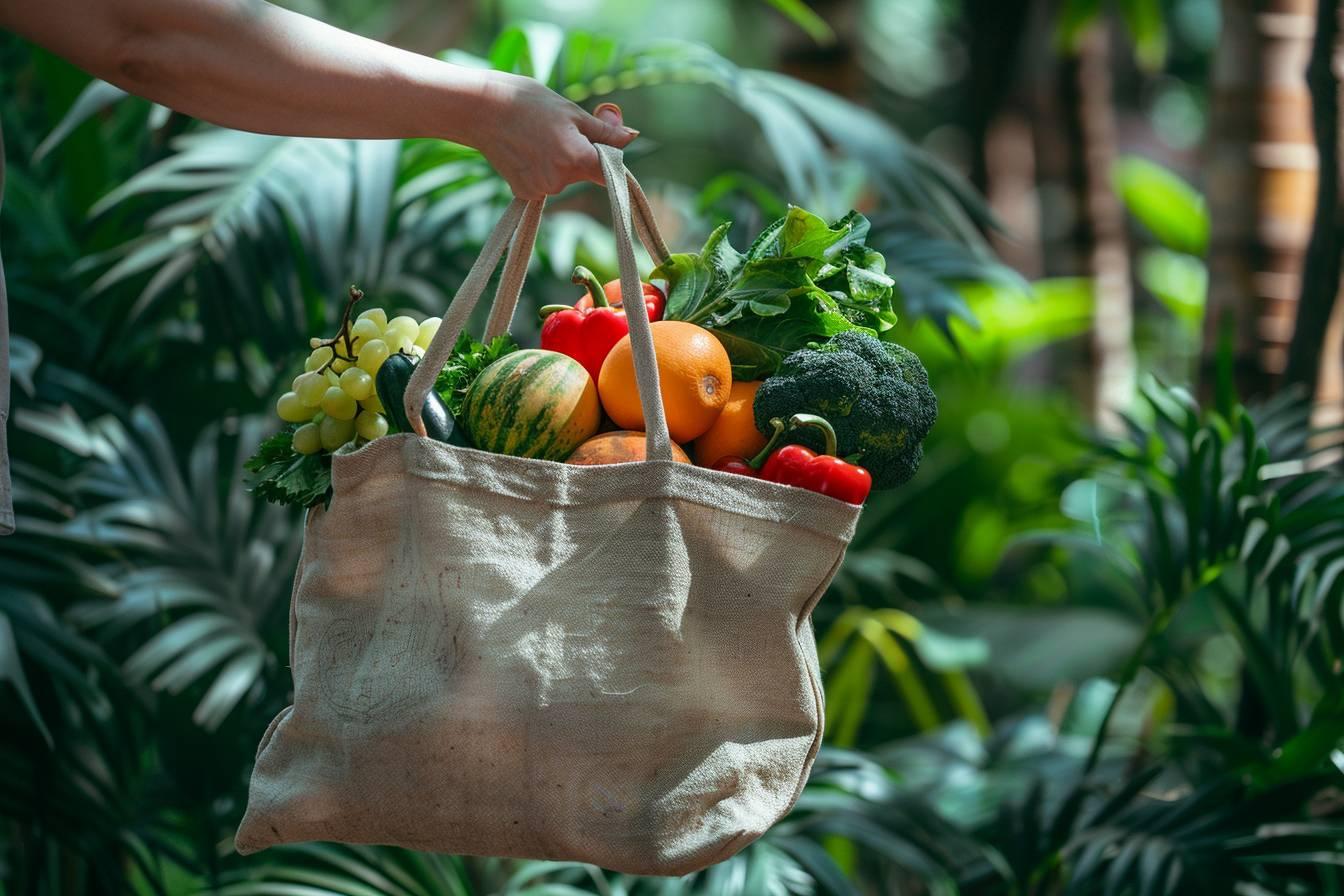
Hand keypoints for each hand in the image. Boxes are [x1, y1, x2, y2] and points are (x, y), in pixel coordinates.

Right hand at [472, 71, 636, 199]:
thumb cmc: (527, 102)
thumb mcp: (571, 111)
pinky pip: (545, 183)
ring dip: (560, 162)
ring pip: (565, 178)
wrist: (480, 109)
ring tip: (538, 136)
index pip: (611, 172)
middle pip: (586, 173)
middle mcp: (561, 180)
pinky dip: (541, 170)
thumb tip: (632, 137)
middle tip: (559, 128)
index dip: (612, 160)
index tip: (607, 147)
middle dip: (581, 154)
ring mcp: (541, 189)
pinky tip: (526, 150)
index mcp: (577, 158)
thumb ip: (603, 131)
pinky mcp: (525, 193)